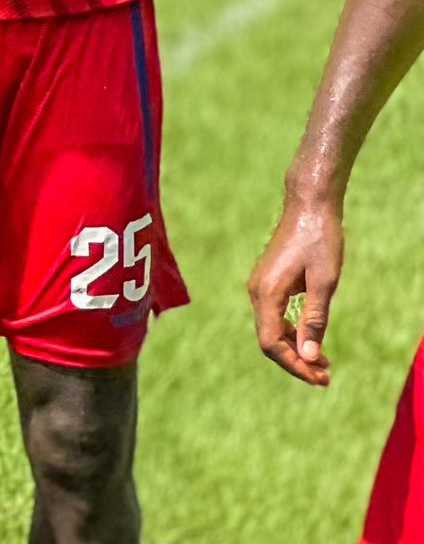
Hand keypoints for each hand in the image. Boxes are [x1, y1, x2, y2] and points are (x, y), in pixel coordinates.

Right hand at [249, 196, 342, 385]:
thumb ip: (314, 320)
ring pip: (271, 329)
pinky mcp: (268, 282)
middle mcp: (257, 291)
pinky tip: (311, 339)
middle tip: (326, 376)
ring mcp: (260, 286)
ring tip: (323, 363)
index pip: (271, 343)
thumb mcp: (324, 283)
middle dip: (296, 362)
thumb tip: (309, 357)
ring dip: (294, 349)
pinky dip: (291, 333)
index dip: (294, 365)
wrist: (309, 206)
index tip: (320, 377)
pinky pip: (274, 316)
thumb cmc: (320, 240)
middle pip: (268, 340)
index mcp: (266, 293)